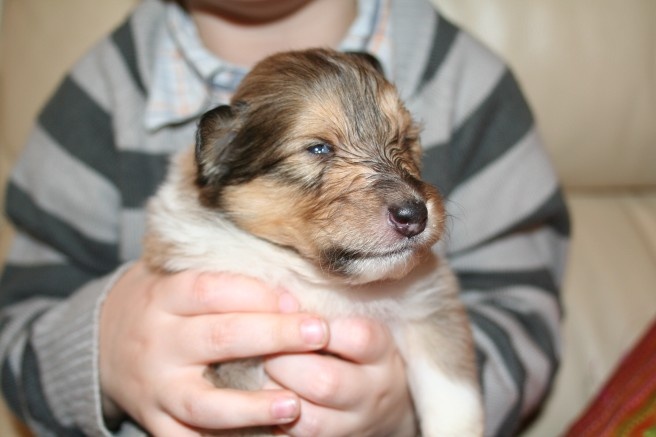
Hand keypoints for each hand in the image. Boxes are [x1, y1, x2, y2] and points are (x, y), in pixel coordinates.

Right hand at [99, 261, 328, 434]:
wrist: (102, 341)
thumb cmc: (160, 303)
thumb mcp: (177, 277)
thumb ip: (223, 279)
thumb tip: (290, 288)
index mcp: (163, 297)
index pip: (212, 290)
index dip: (258, 294)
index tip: (296, 300)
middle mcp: (157, 342)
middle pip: (219, 339)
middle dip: (274, 336)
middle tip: (318, 334)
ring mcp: (155, 388)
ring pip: (203, 402)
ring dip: (251, 407)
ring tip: (293, 405)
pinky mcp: (155, 421)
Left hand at [265, 317, 416, 436]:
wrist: (384, 403)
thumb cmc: (355, 350)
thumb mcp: (355, 323)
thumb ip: (323, 313)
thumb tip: (280, 299)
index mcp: (380, 351)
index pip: (358, 337)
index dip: (319, 328)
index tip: (294, 318)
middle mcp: (373, 391)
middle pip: (327, 382)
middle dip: (285, 364)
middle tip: (265, 350)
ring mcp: (355, 425)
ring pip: (311, 421)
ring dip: (275, 397)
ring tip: (261, 377)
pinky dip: (276, 422)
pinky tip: (265, 405)